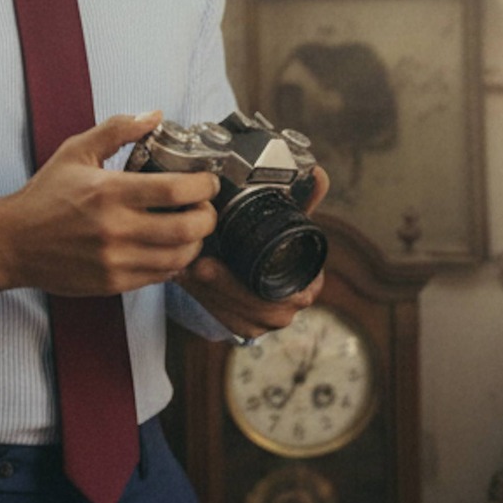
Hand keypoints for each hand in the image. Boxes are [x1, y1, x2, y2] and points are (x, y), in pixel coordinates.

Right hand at [0, 112, 216, 302]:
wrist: (13, 242)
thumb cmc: (45, 196)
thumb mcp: (76, 151)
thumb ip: (117, 130)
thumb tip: (154, 115)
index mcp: (109, 191)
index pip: (174, 190)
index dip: (203, 186)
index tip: (208, 181)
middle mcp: (115, 229)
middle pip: (186, 229)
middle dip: (207, 218)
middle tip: (206, 208)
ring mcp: (115, 260)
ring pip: (178, 258)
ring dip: (195, 243)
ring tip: (192, 229)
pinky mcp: (112, 283)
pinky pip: (159, 277)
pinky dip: (173, 263)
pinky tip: (169, 248)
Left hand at [175, 162, 330, 339]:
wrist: (263, 271)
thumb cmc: (277, 243)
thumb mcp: (287, 221)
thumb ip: (303, 198)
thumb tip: (318, 172)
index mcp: (306, 284)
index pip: (279, 293)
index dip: (241, 282)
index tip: (211, 261)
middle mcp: (289, 309)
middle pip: (254, 308)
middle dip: (219, 288)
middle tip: (192, 266)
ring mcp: (267, 323)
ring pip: (235, 317)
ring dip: (207, 294)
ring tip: (184, 271)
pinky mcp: (246, 329)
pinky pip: (225, 321)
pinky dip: (206, 302)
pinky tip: (188, 283)